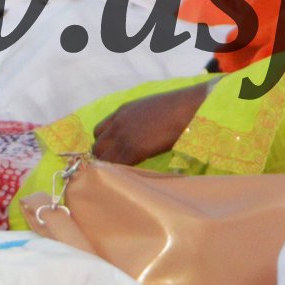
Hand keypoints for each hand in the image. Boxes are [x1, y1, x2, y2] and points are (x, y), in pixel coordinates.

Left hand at [90, 81, 210, 166]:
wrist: (187, 108)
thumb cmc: (177, 108)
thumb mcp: (150, 108)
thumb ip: (138, 120)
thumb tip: (141, 133)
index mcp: (122, 111)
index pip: (98, 131)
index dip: (104, 144)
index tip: (112, 153)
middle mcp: (117, 123)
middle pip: (97, 147)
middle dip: (103, 158)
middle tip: (115, 168)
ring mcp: (123, 137)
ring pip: (103, 159)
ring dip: (109, 167)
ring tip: (121, 175)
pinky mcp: (133, 149)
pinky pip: (116, 166)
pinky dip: (119, 172)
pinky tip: (129, 176)